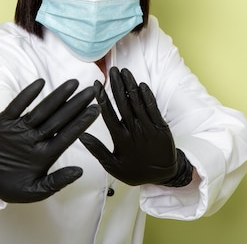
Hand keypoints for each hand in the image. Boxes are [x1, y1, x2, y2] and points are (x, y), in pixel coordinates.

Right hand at [0, 79, 99, 202]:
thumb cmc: (10, 186)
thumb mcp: (34, 191)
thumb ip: (56, 182)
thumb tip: (80, 172)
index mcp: (46, 154)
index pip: (68, 135)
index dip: (82, 122)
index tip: (96, 110)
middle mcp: (36, 138)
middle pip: (59, 118)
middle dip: (76, 104)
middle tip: (92, 91)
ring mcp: (21, 129)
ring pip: (42, 109)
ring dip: (57, 96)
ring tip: (73, 84)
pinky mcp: (4, 122)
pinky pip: (17, 106)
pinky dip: (27, 95)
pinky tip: (40, 83)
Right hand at [79, 67, 192, 186]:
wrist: (165, 176)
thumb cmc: (136, 171)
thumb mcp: (113, 166)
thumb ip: (97, 150)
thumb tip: (81, 135)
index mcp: (121, 139)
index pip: (109, 114)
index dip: (103, 98)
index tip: (97, 84)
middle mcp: (134, 131)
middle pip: (123, 104)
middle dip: (117, 85)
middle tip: (112, 70)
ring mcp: (149, 128)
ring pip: (137, 103)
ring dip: (131, 86)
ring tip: (124, 71)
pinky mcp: (161, 126)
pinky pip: (153, 108)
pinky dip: (147, 96)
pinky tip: (141, 84)